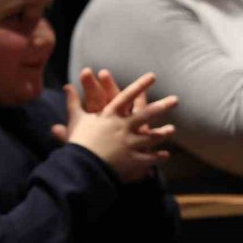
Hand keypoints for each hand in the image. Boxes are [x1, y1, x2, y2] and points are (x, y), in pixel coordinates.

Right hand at [60, 73, 177, 182]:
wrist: (82, 165)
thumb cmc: (78, 140)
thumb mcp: (75, 119)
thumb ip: (73, 102)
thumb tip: (67, 86)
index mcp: (110, 115)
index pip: (127, 96)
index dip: (140, 85)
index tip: (152, 76)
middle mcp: (123, 127)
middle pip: (146, 114)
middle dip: (162, 106)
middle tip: (175, 100)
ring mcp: (130, 143)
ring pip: (151, 136)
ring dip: (163, 133)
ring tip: (172, 129)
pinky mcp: (132, 160)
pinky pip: (148, 158)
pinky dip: (157, 157)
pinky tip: (165, 155)